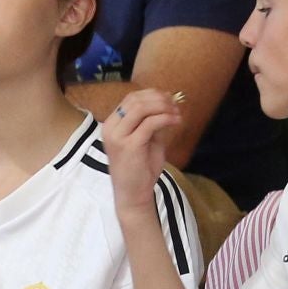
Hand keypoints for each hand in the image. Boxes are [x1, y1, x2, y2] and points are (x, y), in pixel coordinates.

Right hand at [101, 88, 182, 216]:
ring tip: (176, 113)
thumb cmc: (140, 168)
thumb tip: (168, 103)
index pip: (130, 99)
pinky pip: (150, 123)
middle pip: (135, 100)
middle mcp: (111, 128)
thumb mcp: (147, 139)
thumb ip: (153, 121)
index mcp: (111, 125)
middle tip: (176, 105)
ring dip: (163, 107)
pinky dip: (166, 119)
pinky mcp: (130, 145)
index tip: (170, 98)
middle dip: (159, 99)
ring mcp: (118, 137)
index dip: (152, 94)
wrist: (133, 194)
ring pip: (141, 108)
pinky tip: (176, 121)